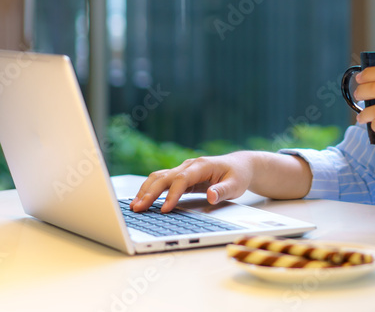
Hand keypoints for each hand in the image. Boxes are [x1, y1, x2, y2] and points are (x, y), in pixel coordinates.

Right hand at [130, 152, 254, 212]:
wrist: (239, 165)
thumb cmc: (238, 174)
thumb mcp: (236, 184)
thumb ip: (223, 191)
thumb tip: (210, 196)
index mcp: (202, 165)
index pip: (182, 179)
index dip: (172, 194)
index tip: (164, 209)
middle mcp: (189, 165)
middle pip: (165, 177)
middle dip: (150, 193)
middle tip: (138, 208)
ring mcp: (183, 170)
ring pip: (159, 178)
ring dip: (146, 191)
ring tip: (134, 206)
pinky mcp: (181, 177)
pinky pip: (162, 182)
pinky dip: (150, 190)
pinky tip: (142, 200)